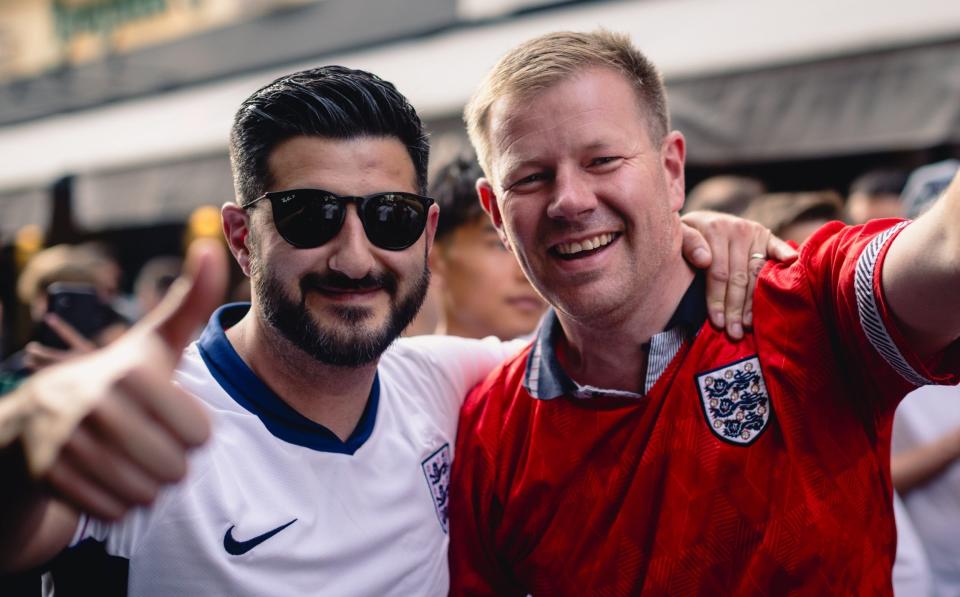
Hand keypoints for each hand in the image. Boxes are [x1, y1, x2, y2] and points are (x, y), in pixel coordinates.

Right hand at [0, 239, 227, 520]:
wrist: (38, 415)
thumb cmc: (117, 378)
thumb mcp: (153, 342)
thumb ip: (189, 302)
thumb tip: (209, 246)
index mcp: (133, 374)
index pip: (201, 437)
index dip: (192, 432)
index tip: (169, 415)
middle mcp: (96, 407)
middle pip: (176, 471)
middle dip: (170, 461)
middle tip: (148, 439)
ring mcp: (67, 443)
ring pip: (147, 496)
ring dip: (146, 484)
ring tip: (128, 456)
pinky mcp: (49, 477)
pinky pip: (115, 512)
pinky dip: (118, 502)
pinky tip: (104, 474)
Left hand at [681, 211, 797, 339]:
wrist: (701, 218)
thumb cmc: (687, 234)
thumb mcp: (679, 235)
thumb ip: (688, 244)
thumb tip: (704, 260)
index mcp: (715, 230)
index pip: (718, 273)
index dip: (718, 300)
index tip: (717, 323)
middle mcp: (738, 229)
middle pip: (739, 277)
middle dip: (735, 308)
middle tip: (734, 333)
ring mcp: (754, 232)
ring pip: (756, 273)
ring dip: (755, 301)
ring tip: (749, 324)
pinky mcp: (766, 235)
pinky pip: (778, 247)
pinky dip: (785, 255)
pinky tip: (791, 264)